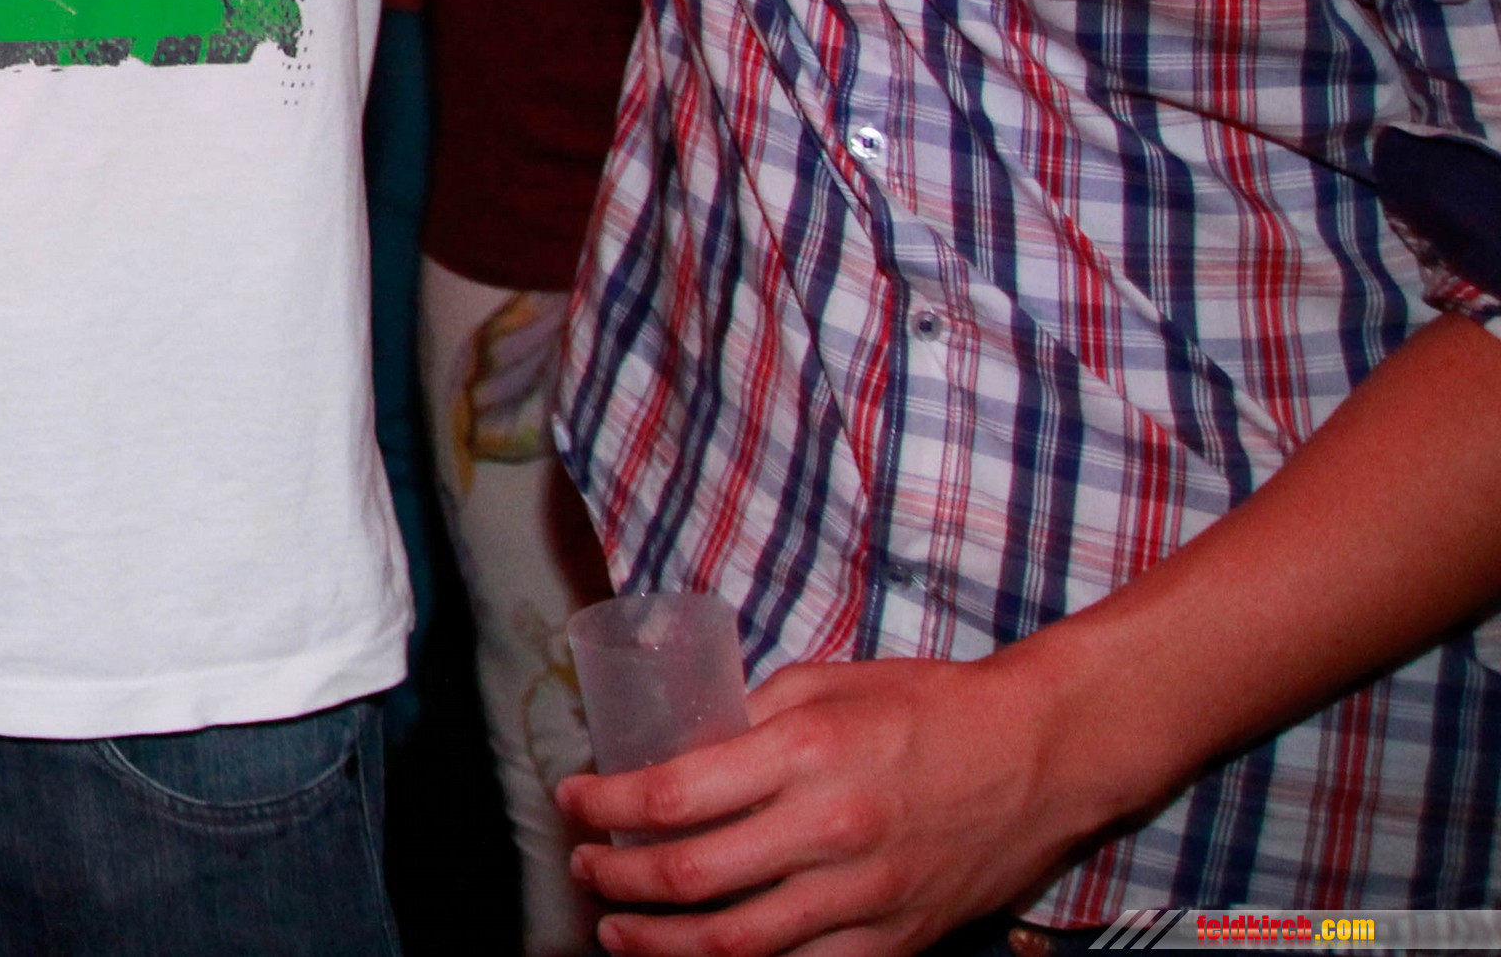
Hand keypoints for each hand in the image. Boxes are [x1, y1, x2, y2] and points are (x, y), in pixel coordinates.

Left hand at [558, 656, 1096, 956]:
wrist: (1043, 754)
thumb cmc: (932, 706)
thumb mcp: (828, 683)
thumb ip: (750, 716)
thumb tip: (677, 747)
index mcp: (806, 752)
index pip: (673, 795)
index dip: (604, 804)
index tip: (571, 800)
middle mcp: (832, 829)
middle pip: (692, 878)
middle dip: (619, 881)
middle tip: (587, 872)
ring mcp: (868, 894)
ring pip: (739, 945)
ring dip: (663, 944)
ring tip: (622, 933)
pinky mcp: (899, 938)